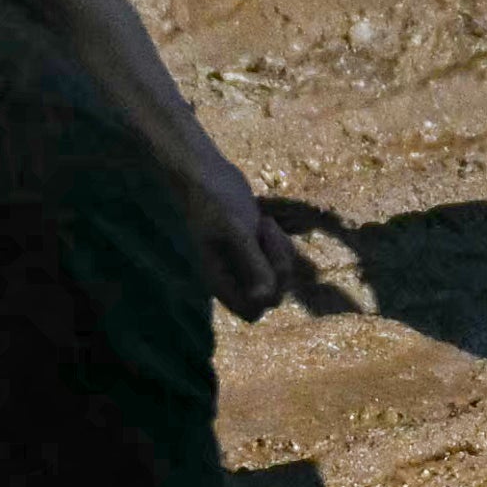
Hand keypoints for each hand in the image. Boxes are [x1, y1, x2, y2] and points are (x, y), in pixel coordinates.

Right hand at [190, 156, 346, 322]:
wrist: (205, 173)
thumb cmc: (214, 201)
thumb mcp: (236, 231)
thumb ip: (253, 265)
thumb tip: (265, 300)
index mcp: (220, 281)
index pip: (251, 312)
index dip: (266, 295)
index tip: (261, 260)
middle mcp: (233, 278)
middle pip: (271, 297)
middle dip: (277, 267)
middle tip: (264, 232)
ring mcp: (245, 264)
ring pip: (279, 278)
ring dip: (280, 252)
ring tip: (263, 223)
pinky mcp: (256, 249)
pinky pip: (280, 259)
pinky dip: (280, 243)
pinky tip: (264, 221)